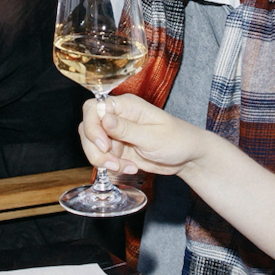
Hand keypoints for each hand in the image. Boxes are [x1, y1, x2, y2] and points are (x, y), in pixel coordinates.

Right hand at [79, 91, 211, 177]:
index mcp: (126, 106)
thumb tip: (103, 117)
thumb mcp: (152, 136)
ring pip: (92, 146)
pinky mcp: (118, 149)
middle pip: (87, 128)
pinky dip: (113, 167)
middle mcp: (118, 117)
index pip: (93, 108)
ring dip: (104, 161)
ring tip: (125, 167)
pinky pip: (103, 158)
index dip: (92, 126)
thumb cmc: (177, 140)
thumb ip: (126, 129)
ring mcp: (116, 134)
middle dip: (95, 149)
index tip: (103, 144)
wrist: (187, 157)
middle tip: (113, 162)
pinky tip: (131, 168)